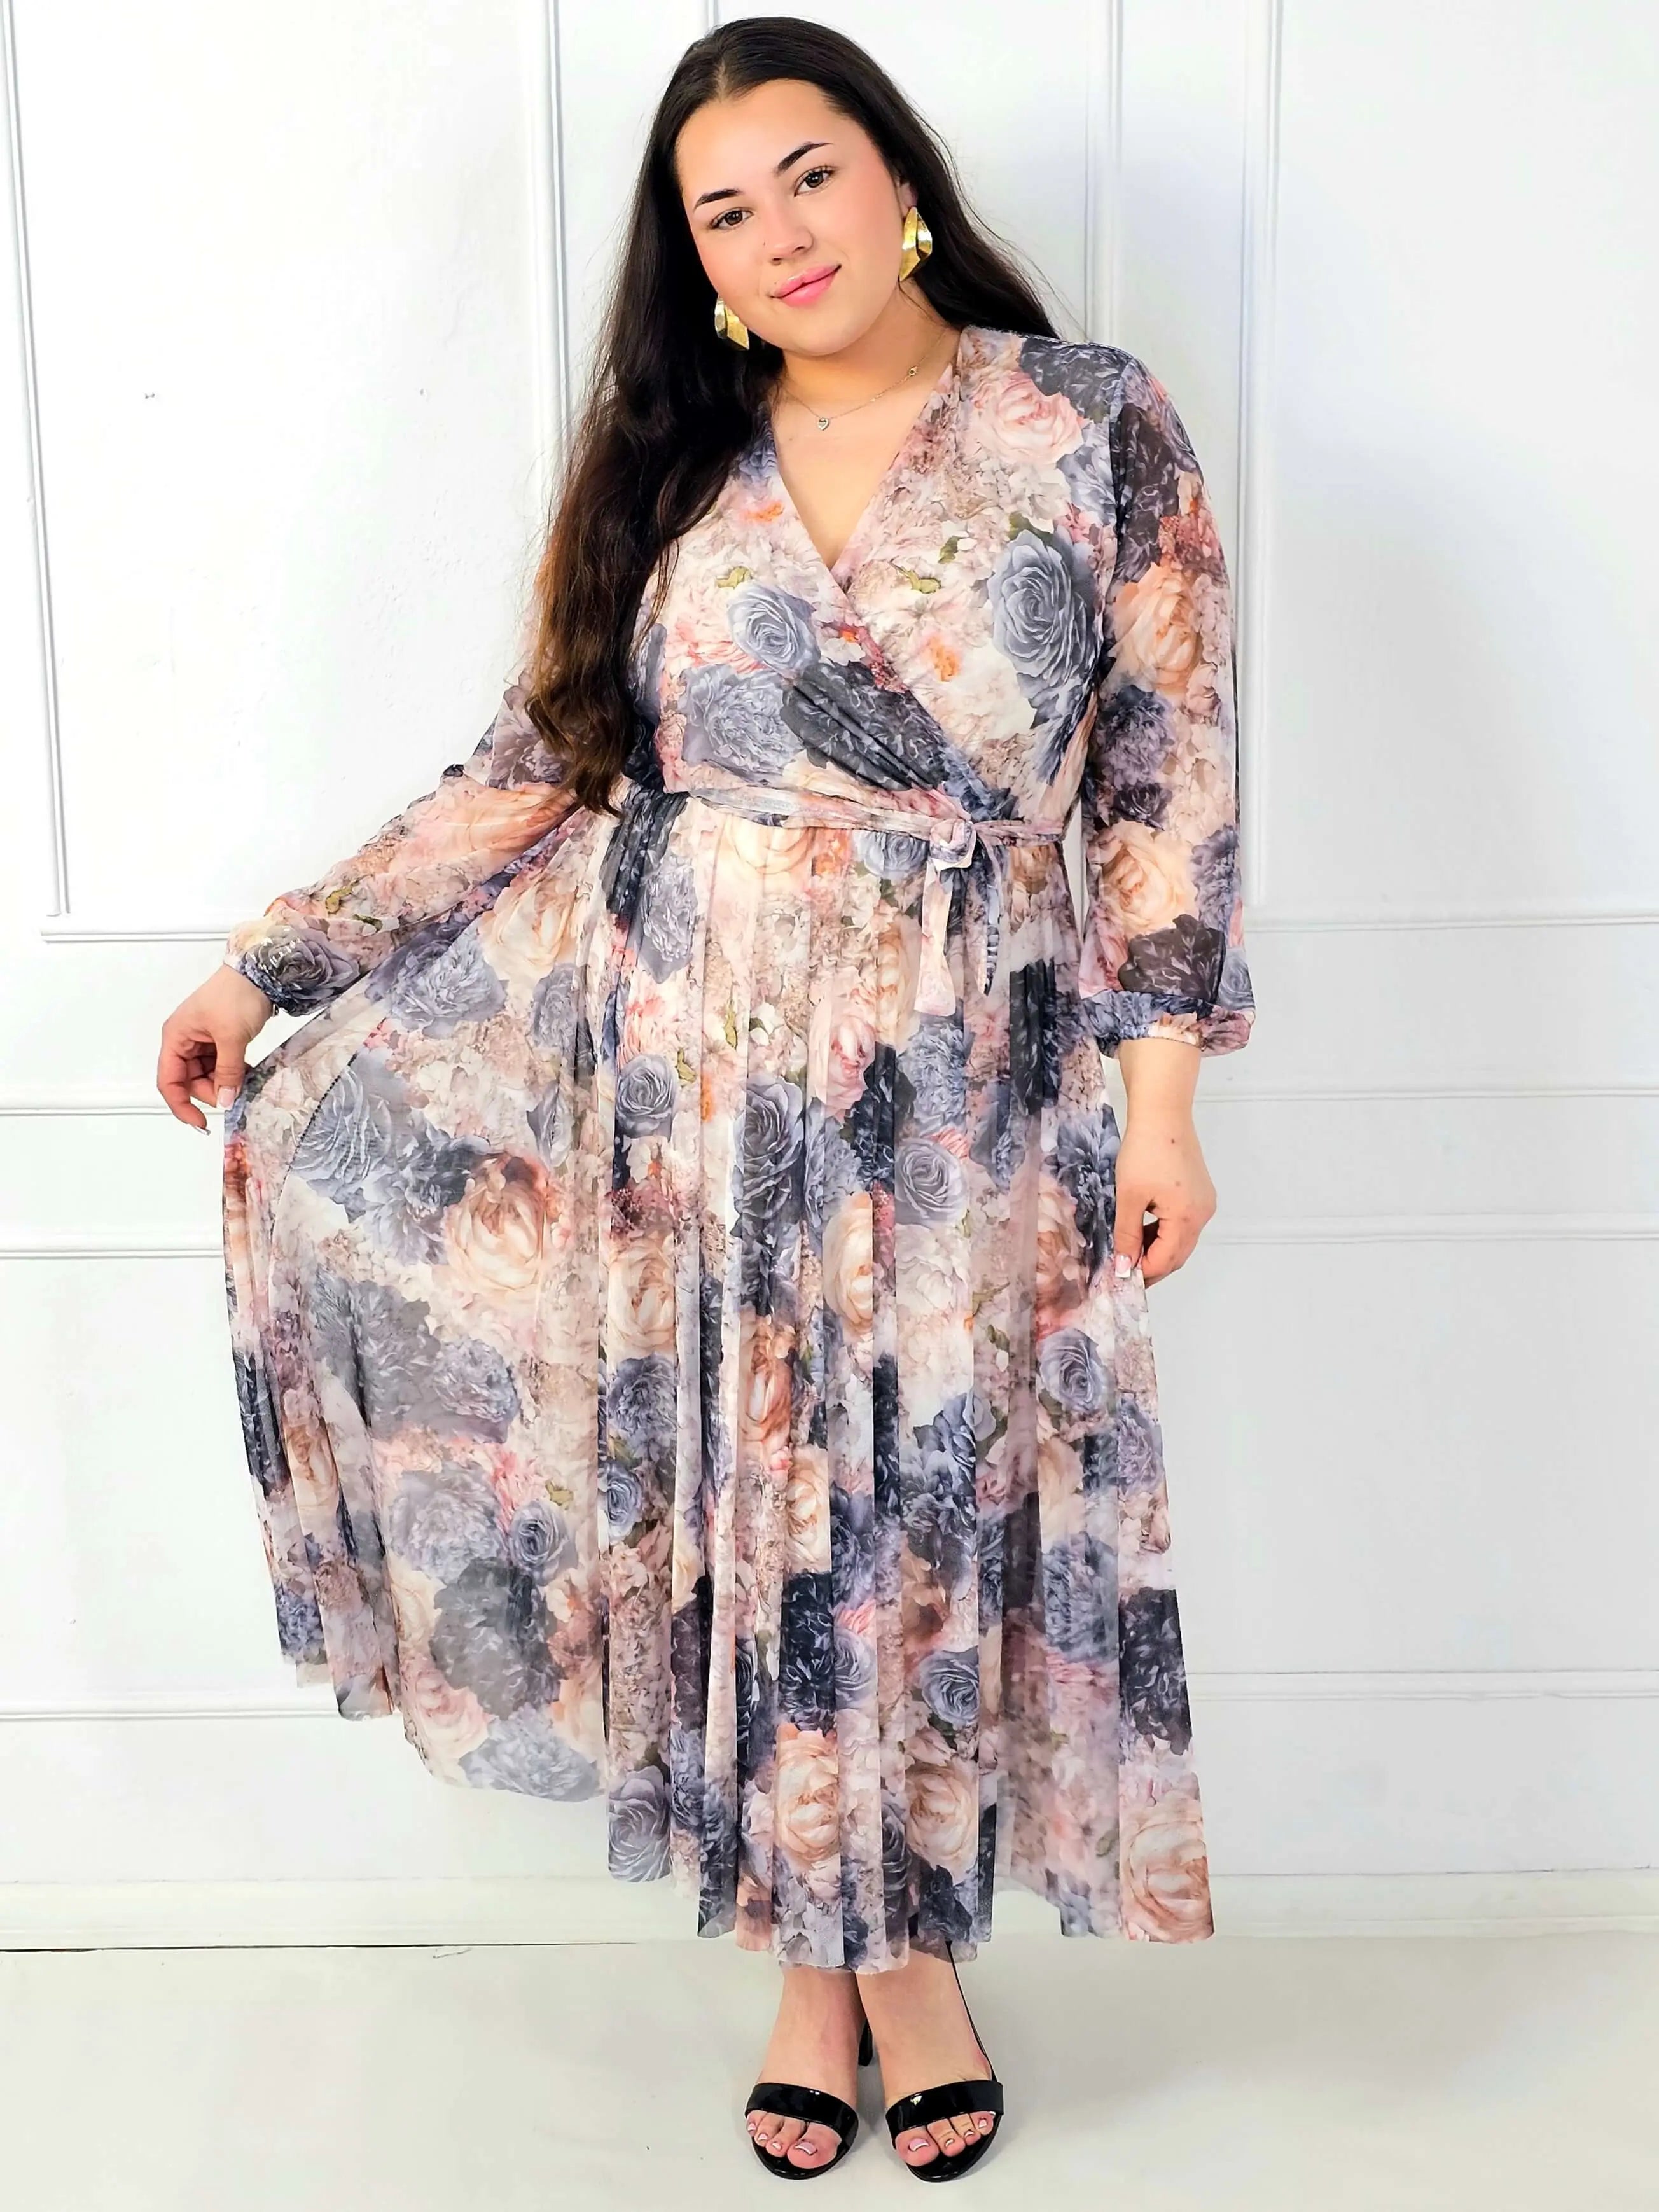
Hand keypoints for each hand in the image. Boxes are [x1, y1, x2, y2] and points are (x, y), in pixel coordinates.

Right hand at [157, 966, 273, 1131]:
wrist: (259, 973)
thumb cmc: (236, 993)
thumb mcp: (232, 1037)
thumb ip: (227, 1072)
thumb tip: (224, 1100)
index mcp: (176, 1037)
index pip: (169, 1081)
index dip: (181, 1105)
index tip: (200, 1122)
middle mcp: (184, 1040)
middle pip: (189, 1081)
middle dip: (210, 1091)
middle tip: (233, 1093)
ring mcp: (201, 1040)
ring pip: (206, 1075)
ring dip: (223, 1082)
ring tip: (242, 1079)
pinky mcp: (219, 1039)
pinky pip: (220, 1065)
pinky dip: (231, 1073)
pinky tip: (244, 1072)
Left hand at [1112, 1036, 1214, 1286]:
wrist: (1162, 1115)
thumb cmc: (1146, 1150)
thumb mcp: (1129, 1196)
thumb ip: (1127, 1235)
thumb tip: (1124, 1266)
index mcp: (1187, 1217)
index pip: (1166, 1260)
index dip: (1143, 1273)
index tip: (1119, 1278)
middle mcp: (1203, 1213)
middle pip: (1177, 1254)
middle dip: (1152, 1265)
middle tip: (1124, 1270)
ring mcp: (1204, 1203)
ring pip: (1181, 1240)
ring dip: (1157, 1248)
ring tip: (1129, 1249)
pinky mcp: (1200, 1193)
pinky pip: (1183, 1224)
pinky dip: (1164, 1232)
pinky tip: (1143, 1228)